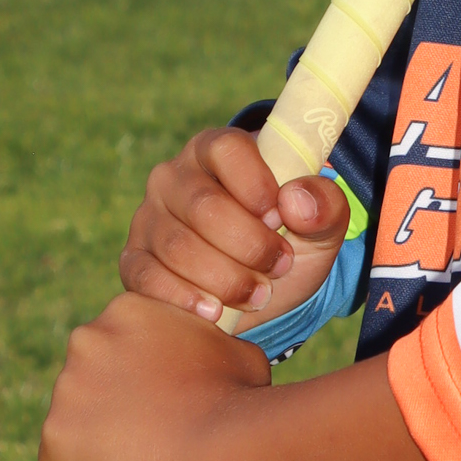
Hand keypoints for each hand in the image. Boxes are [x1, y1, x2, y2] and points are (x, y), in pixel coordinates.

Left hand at [38, 292, 270, 460]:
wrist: (220, 441)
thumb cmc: (237, 396)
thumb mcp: (233, 351)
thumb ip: (207, 348)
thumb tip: (213, 361)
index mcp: (126, 311)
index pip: (115, 346)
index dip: (135, 377)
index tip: (156, 399)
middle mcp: (87, 339)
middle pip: (87, 379)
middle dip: (110, 404)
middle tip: (148, 432)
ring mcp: (66, 387)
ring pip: (71, 421)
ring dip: (95, 440)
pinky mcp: (55, 434)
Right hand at [122, 126, 353, 325]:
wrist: (263, 286)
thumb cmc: (290, 240)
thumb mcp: (322, 226)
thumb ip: (326, 205)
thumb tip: (294, 202)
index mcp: (218, 149)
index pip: (227, 150)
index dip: (256, 186)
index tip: (280, 220)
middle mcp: (175, 176)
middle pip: (203, 205)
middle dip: (249, 245)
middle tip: (280, 267)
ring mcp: (149, 217)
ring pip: (177, 246)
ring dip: (225, 278)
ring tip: (259, 293)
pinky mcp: (134, 258)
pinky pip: (146, 276)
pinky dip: (182, 298)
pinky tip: (214, 311)